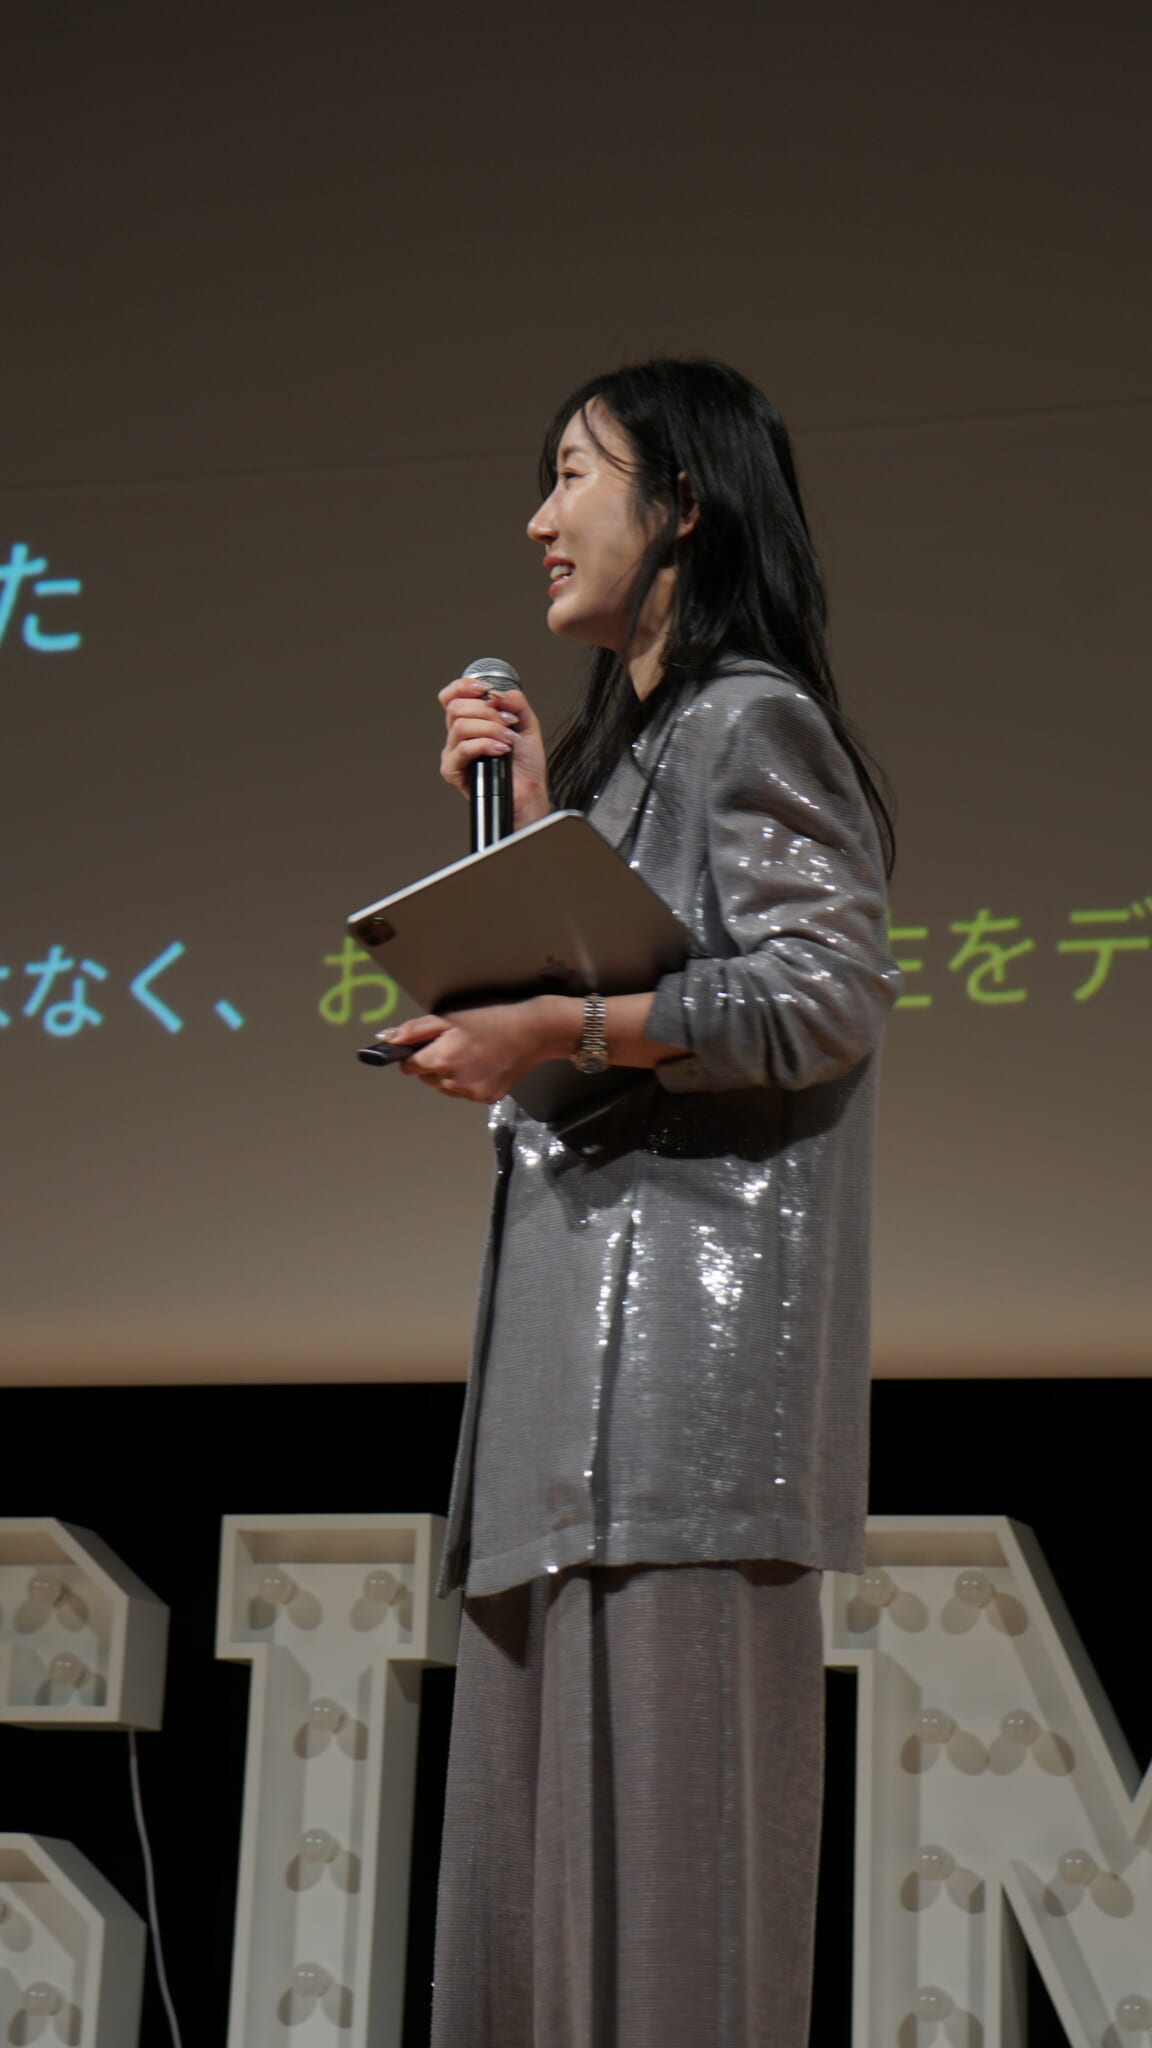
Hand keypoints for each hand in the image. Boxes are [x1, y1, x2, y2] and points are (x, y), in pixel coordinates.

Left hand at [377, 997, 578, 1104]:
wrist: (534, 1032)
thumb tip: (386, 1039)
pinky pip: (465, 1092)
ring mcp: (470, 1094)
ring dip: (451, 1073)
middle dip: (434, 1062)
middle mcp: (452, 1083)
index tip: (429, 1043)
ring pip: (445, 1087)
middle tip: (456, 1042)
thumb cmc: (493, 1019)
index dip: (415, 1053)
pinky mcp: (486, 1098)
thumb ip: (414, 1030)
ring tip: (472, 1052)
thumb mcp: (450, 1017)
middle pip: (426, 1078)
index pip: (408, 1066)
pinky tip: (484, 1063)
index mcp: (440, 1060)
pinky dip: (469, 1080)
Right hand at [439, 676, 550, 830]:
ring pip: (460, 727)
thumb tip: (496, 693)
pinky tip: (500, 750)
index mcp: (471, 721)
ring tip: (509, 740)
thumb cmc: (525, 764)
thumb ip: (515, 702)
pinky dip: (485, 745)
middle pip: (456, 707)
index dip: (463, 687)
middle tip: (508, 722)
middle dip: (487, 711)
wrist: (529, 792)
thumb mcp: (527, 723)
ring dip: (490, 729)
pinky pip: (463, 749)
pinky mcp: (453, 771)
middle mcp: (458, 736)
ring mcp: (454, 753)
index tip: (486, 690)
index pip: (451, 696)